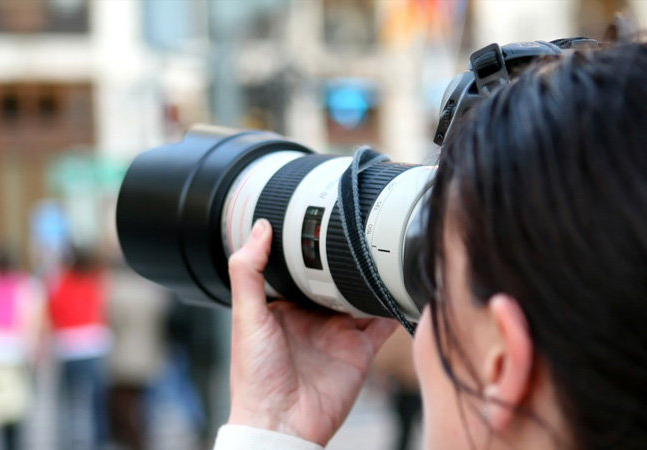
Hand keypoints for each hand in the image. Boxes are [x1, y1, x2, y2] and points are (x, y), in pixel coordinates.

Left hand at [227, 219, 397, 445]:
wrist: (281, 424)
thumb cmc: (255, 378)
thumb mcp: (246, 317)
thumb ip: (248, 272)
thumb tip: (259, 228)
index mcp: (283, 308)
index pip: (300, 269)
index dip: (309, 248)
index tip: (320, 220)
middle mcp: (313, 318)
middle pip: (336, 280)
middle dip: (348, 259)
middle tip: (361, 229)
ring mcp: (339, 333)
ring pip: (362, 296)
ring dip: (372, 278)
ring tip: (385, 251)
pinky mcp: (360, 350)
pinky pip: (383, 323)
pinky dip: (394, 306)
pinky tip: (400, 287)